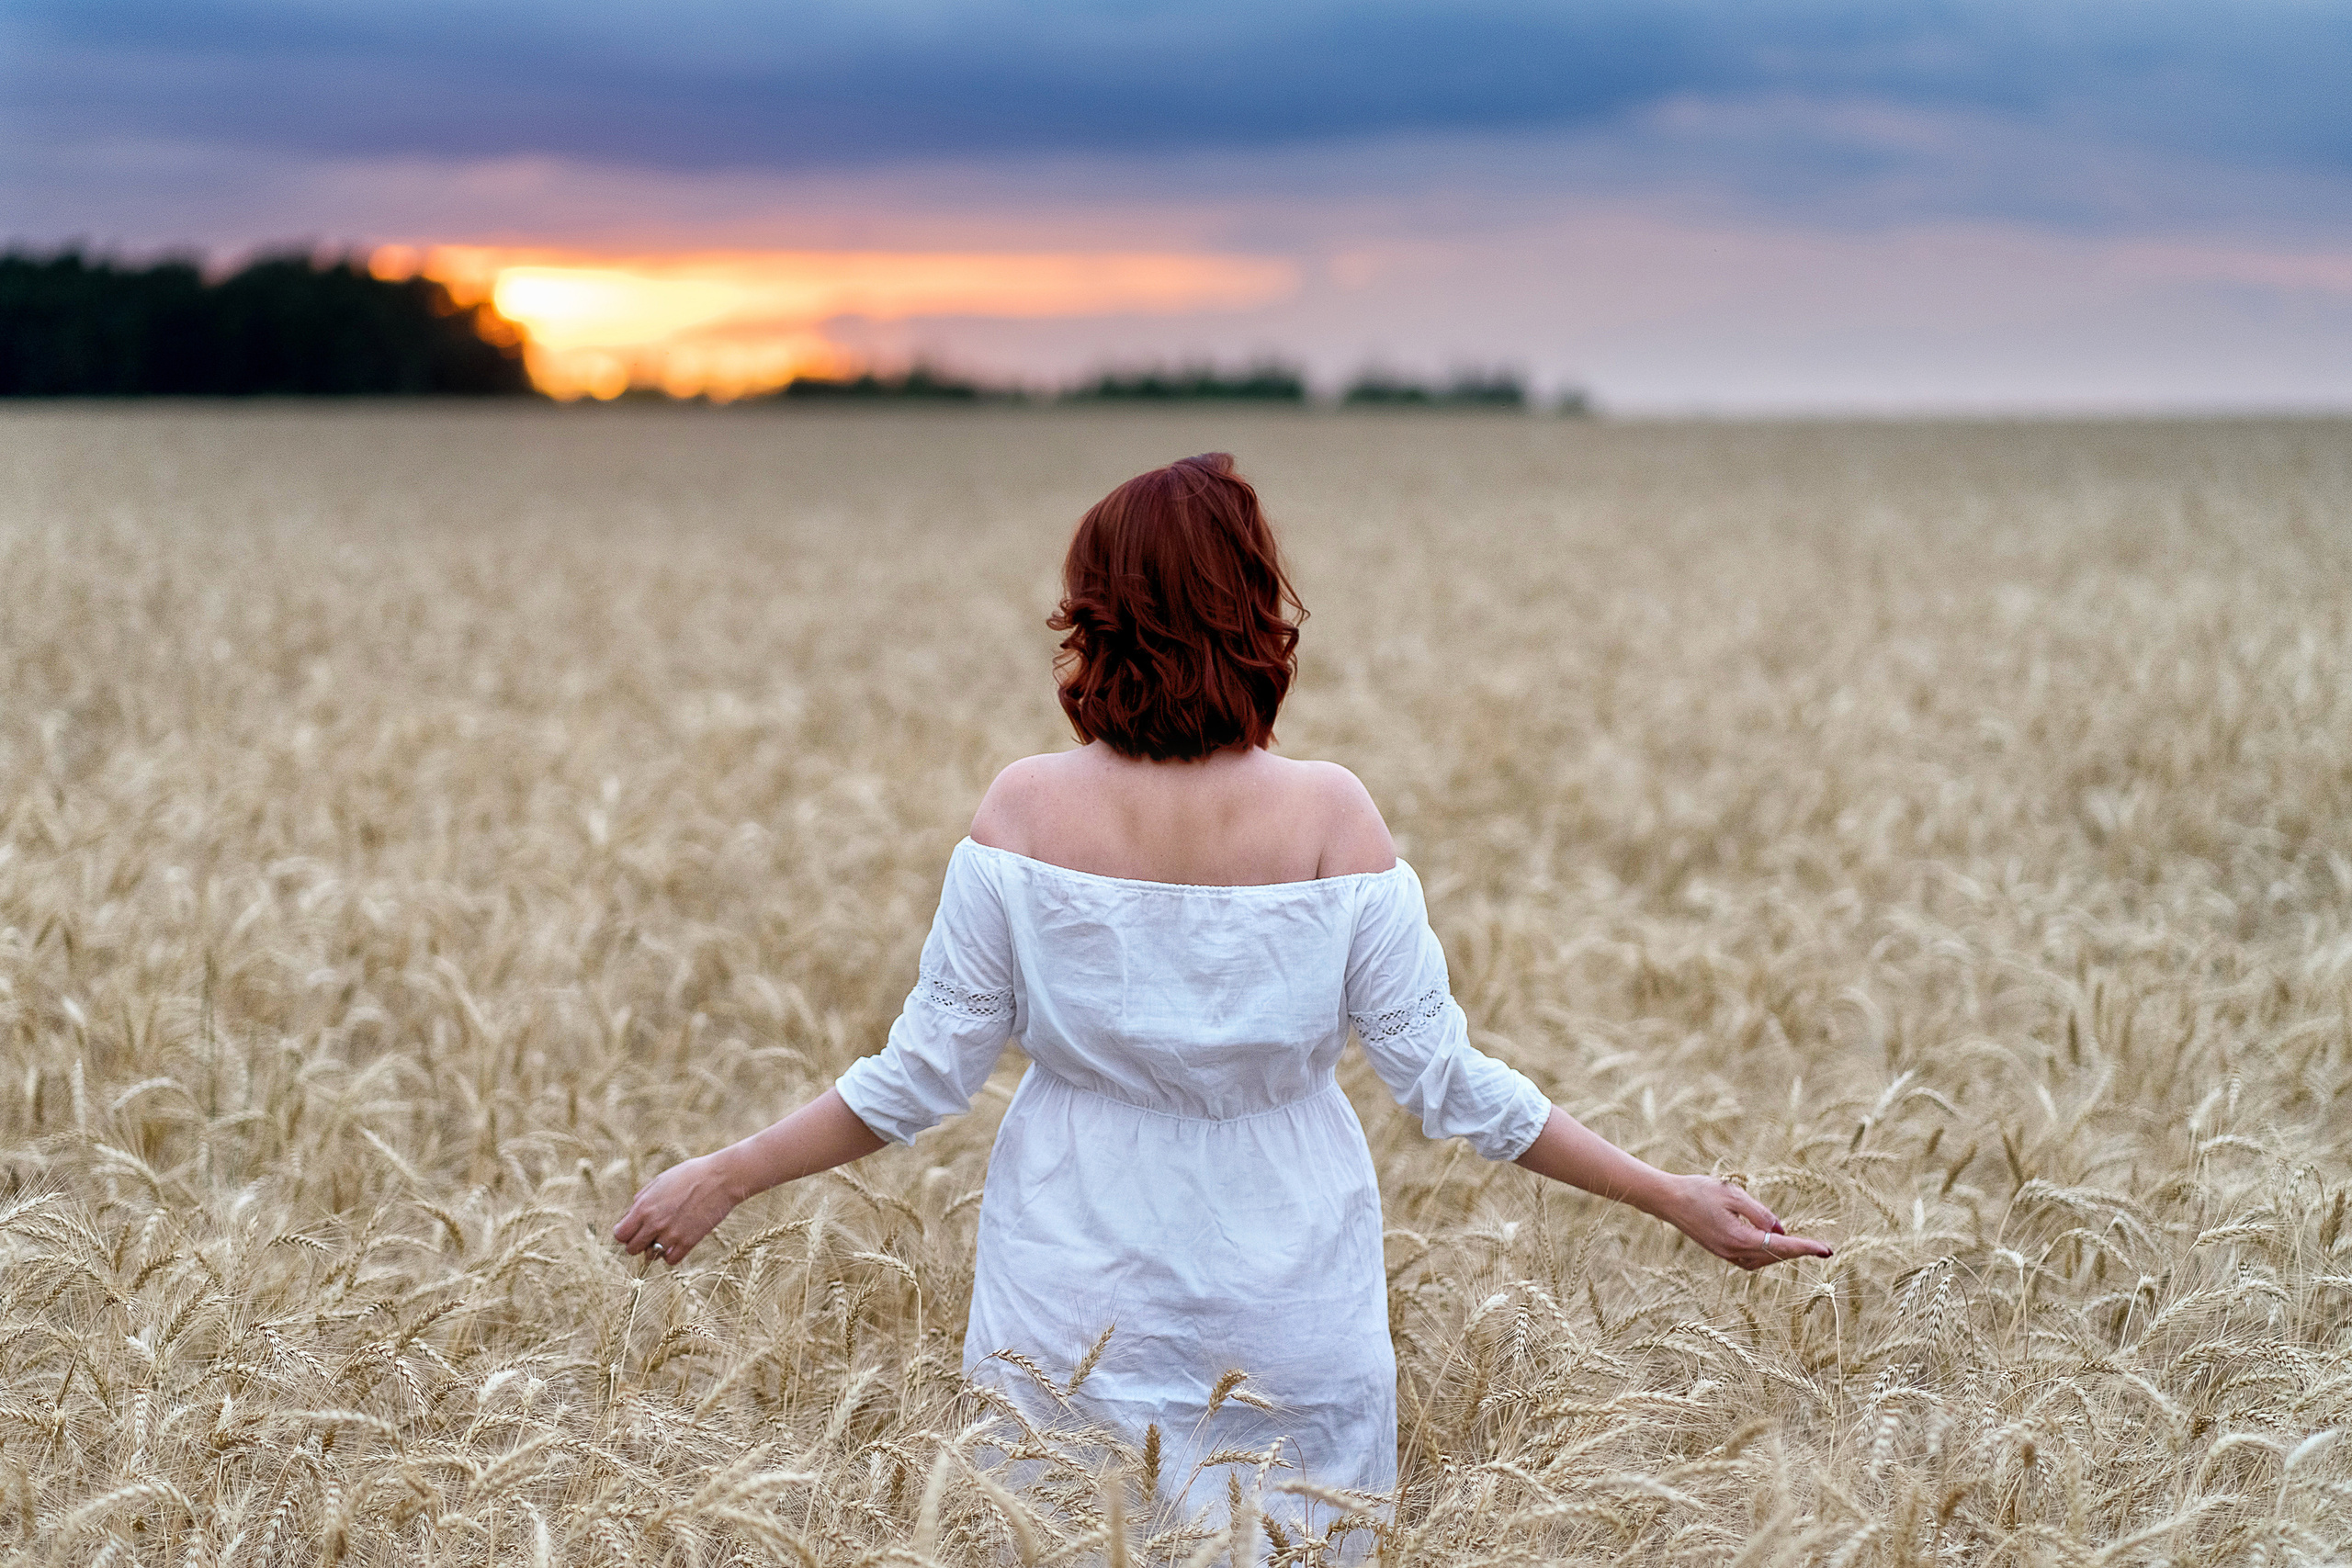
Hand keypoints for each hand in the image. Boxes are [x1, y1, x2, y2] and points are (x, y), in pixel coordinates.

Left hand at [612, 1152, 742, 1266]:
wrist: (722, 1178)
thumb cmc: (691, 1174)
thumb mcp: (660, 1180)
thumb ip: (642, 1199)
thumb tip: (631, 1215)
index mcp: (644, 1206)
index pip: (620, 1234)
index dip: (625, 1233)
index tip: (634, 1230)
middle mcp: (654, 1223)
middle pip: (632, 1249)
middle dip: (638, 1243)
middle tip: (650, 1234)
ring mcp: (671, 1234)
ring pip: (650, 1257)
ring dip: (655, 1249)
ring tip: (665, 1237)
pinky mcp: (688, 1242)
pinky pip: (670, 1260)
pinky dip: (671, 1254)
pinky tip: (677, 1243)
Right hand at [1662, 1174, 1833, 1270]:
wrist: (1667, 1199)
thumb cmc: (1699, 1191)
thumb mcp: (1734, 1194)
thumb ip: (1760, 1213)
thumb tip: (1781, 1230)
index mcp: (1738, 1238)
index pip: (1780, 1246)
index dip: (1806, 1247)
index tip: (1827, 1249)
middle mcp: (1732, 1252)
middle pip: (1773, 1257)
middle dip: (1797, 1252)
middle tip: (1821, 1248)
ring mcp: (1725, 1254)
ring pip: (1762, 1261)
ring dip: (1782, 1254)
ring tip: (1801, 1247)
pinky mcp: (1720, 1251)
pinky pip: (1750, 1259)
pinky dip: (1766, 1254)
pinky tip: (1771, 1245)